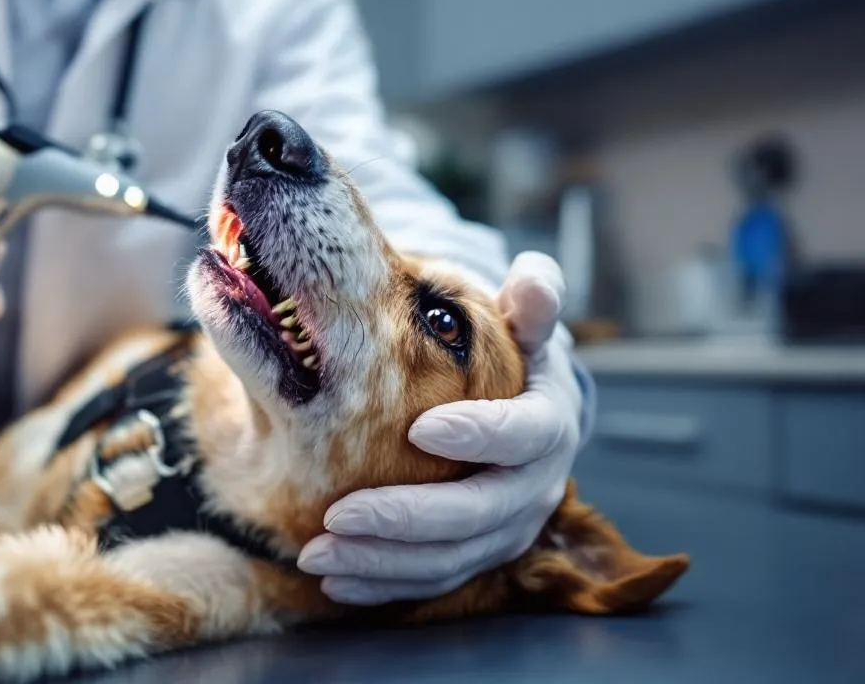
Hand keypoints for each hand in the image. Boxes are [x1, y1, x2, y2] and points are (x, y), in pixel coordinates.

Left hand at [297, 252, 584, 604]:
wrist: (528, 406)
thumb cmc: (514, 354)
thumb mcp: (526, 321)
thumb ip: (534, 298)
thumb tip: (534, 278)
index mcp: (548, 424)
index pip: (524, 434)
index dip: (479, 435)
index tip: (419, 429)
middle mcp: (535, 486)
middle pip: (479, 514)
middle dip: (407, 519)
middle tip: (338, 516)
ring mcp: (508, 529)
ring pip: (451, 558)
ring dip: (382, 562)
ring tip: (316, 555)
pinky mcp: (479, 554)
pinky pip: (435, 581)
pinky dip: (385, 585)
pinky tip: (336, 581)